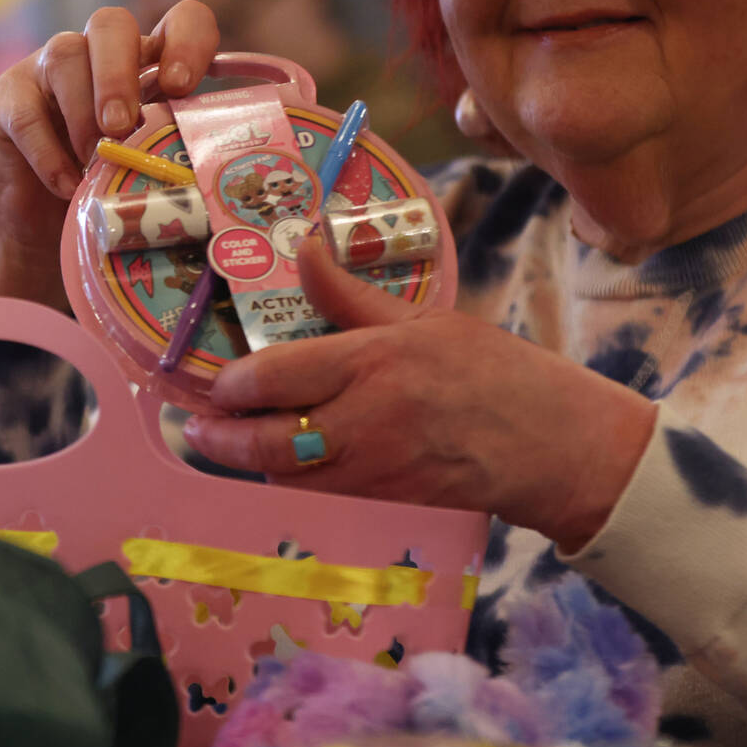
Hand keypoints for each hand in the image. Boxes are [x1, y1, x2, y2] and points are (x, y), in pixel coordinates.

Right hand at [0, 1, 219, 309]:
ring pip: (65, 55)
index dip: (187, 40)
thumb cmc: (113, 186)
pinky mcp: (10, 96)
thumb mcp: (152, 165)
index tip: (181, 87)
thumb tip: (210, 174)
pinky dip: (48, 151)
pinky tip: (67, 184)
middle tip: (123, 125)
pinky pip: (26, 110)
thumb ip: (175, 151)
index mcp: (151, 61)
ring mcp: (50, 68)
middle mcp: (100, 52)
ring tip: (95, 159)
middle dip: (118, 73)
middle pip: (111, 23)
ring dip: (83, 111)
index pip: (181, 19)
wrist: (47, 221)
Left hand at [182, 238, 655, 552]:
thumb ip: (351, 295)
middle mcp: (365, 419)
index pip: (277, 377)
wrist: (552, 448)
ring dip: (247, 462)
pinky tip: (276, 462)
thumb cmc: (494, 373)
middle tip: (194, 425)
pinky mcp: (382, 499)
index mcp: (374, 363)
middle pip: (267, 440)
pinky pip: (316, 492)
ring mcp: (372, 467)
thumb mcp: (424, 319)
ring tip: (222, 442)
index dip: (233, 384)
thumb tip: (306, 248)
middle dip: (219, 436)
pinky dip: (287, 479)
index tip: (215, 380)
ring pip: (285, 474)